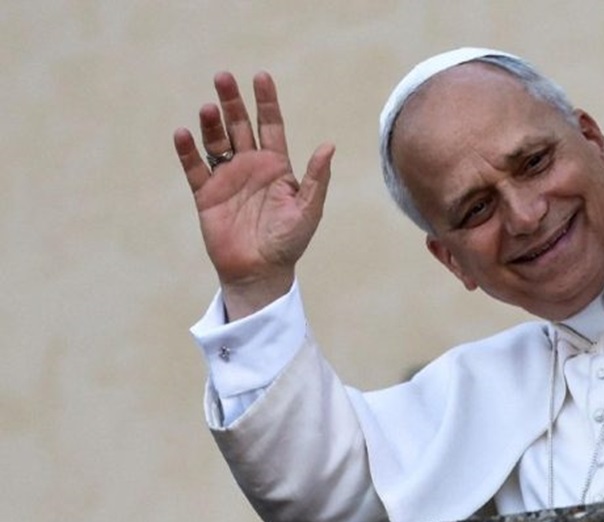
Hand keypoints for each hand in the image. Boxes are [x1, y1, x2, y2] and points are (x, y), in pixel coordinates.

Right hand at [174, 71, 334, 320]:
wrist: (261, 271)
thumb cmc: (289, 242)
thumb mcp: (308, 209)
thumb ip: (316, 178)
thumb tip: (328, 146)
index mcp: (277, 166)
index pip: (270, 125)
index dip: (266, 101)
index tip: (260, 77)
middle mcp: (251, 166)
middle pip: (240, 125)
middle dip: (232, 102)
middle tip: (223, 76)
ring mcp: (227, 178)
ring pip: (216, 141)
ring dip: (211, 123)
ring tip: (208, 107)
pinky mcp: (206, 193)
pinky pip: (194, 167)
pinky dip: (187, 150)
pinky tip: (183, 133)